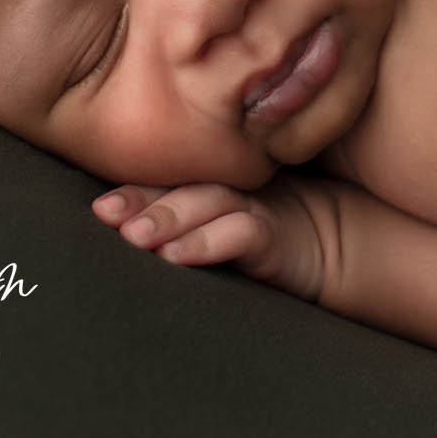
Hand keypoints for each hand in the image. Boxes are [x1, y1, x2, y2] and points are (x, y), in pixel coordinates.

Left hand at [92, 178, 324, 300]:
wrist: (336, 248)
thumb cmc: (269, 237)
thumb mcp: (223, 223)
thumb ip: (184, 215)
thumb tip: (121, 230)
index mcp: (211, 185)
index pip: (167, 181)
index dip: (134, 191)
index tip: (100, 208)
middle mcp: (228, 190)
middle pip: (180, 188)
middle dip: (141, 200)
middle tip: (105, 213)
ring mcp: (255, 207)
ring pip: (205, 205)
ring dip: (167, 218)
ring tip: (133, 236)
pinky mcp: (276, 235)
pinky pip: (240, 233)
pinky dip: (207, 243)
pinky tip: (175, 256)